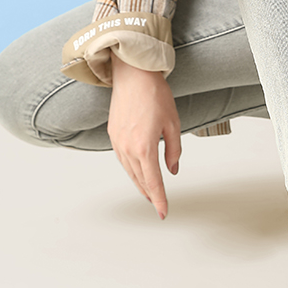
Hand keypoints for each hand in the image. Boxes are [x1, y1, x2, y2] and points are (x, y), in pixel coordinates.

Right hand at [107, 53, 180, 219]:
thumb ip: (174, 150)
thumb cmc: (155, 95)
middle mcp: (128, 148)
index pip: (154, 182)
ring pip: (130, 172)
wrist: (133, 74)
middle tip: (159, 206)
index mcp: (145, 147)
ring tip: (150, 193)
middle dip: (150, 195)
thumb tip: (172, 169)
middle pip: (140, 180)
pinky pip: (122, 160)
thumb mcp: (174, 124)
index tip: (164, 212)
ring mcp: (117, 142)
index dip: (160, 199)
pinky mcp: (113, 135)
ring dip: (140, 184)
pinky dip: (132, 170)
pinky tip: (138, 172)